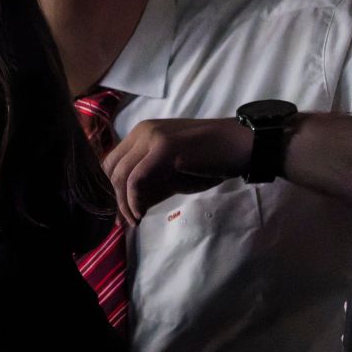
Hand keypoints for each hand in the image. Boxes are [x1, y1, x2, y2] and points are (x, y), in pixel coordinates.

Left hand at [102, 117, 252, 224]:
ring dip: (123, 203)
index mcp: (142, 132)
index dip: (110, 189)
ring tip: (134, 221)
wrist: (241, 147)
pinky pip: (136, 178)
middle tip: (123, 221)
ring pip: (121, 175)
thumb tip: (126, 207)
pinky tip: (141, 214)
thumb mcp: (172, 174)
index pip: (112, 162)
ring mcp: (152, 136)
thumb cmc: (210, 161)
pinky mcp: (163, 147)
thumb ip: (148, 185)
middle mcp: (142, 130)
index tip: (120, 212)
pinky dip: (134, 200)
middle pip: (110, 168)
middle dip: (113, 198)